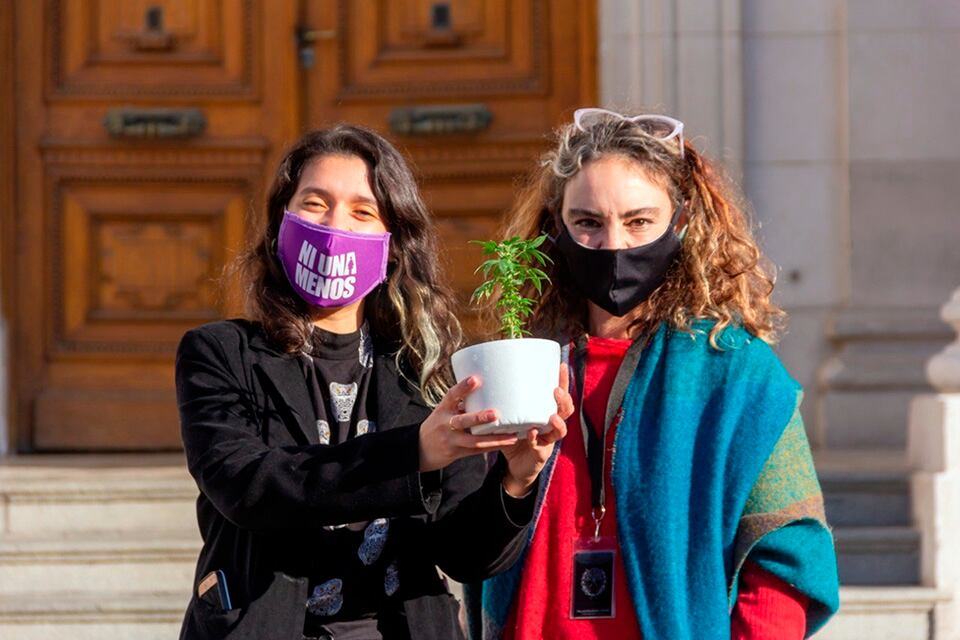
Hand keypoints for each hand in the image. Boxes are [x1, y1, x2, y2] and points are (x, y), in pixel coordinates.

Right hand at [419, 375, 520, 471]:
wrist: (419, 449)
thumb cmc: (438, 424)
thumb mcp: (444, 410)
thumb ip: (461, 403)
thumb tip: (486, 388)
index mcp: (443, 409)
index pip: (451, 396)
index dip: (463, 387)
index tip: (476, 379)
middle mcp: (445, 424)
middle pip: (462, 421)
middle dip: (479, 418)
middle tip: (495, 413)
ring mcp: (450, 440)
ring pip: (473, 441)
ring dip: (494, 439)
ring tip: (512, 436)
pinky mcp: (456, 453)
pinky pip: (477, 451)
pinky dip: (492, 447)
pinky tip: (507, 443)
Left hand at [500, 363, 573, 495]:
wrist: (514, 465)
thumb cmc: (513, 435)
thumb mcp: (512, 416)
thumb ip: (506, 402)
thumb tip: (489, 376)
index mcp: (546, 412)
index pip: (560, 394)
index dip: (563, 381)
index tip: (561, 365)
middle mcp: (552, 425)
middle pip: (566, 410)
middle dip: (564, 399)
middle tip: (555, 390)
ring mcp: (549, 440)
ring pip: (561, 430)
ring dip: (558, 422)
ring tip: (552, 416)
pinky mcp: (541, 454)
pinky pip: (540, 446)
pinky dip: (535, 439)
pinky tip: (531, 433)